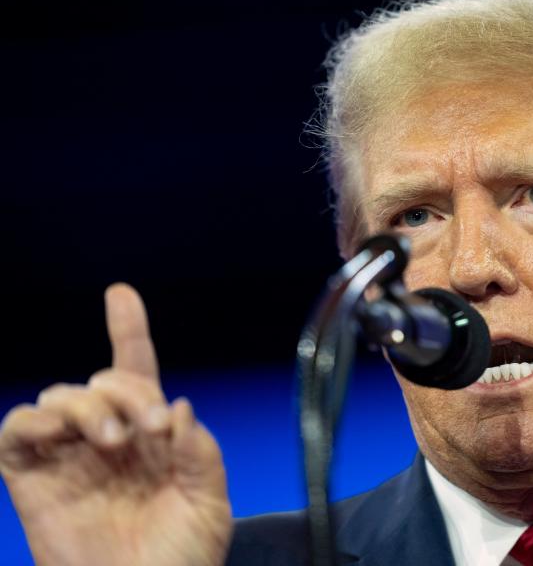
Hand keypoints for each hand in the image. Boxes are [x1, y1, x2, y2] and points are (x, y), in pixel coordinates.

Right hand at [0, 284, 232, 565]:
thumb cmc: (182, 558)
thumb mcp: (210, 502)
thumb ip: (200, 452)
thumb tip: (179, 405)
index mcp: (152, 438)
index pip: (136, 374)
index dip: (127, 331)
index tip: (121, 295)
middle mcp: (109, 440)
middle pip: (103, 380)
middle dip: (128, 390)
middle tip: (153, 426)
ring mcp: (69, 459)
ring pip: (60, 396)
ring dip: (88, 404)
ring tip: (114, 439)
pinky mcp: (33, 482)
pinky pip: (15, 432)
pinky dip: (33, 420)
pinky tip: (64, 432)